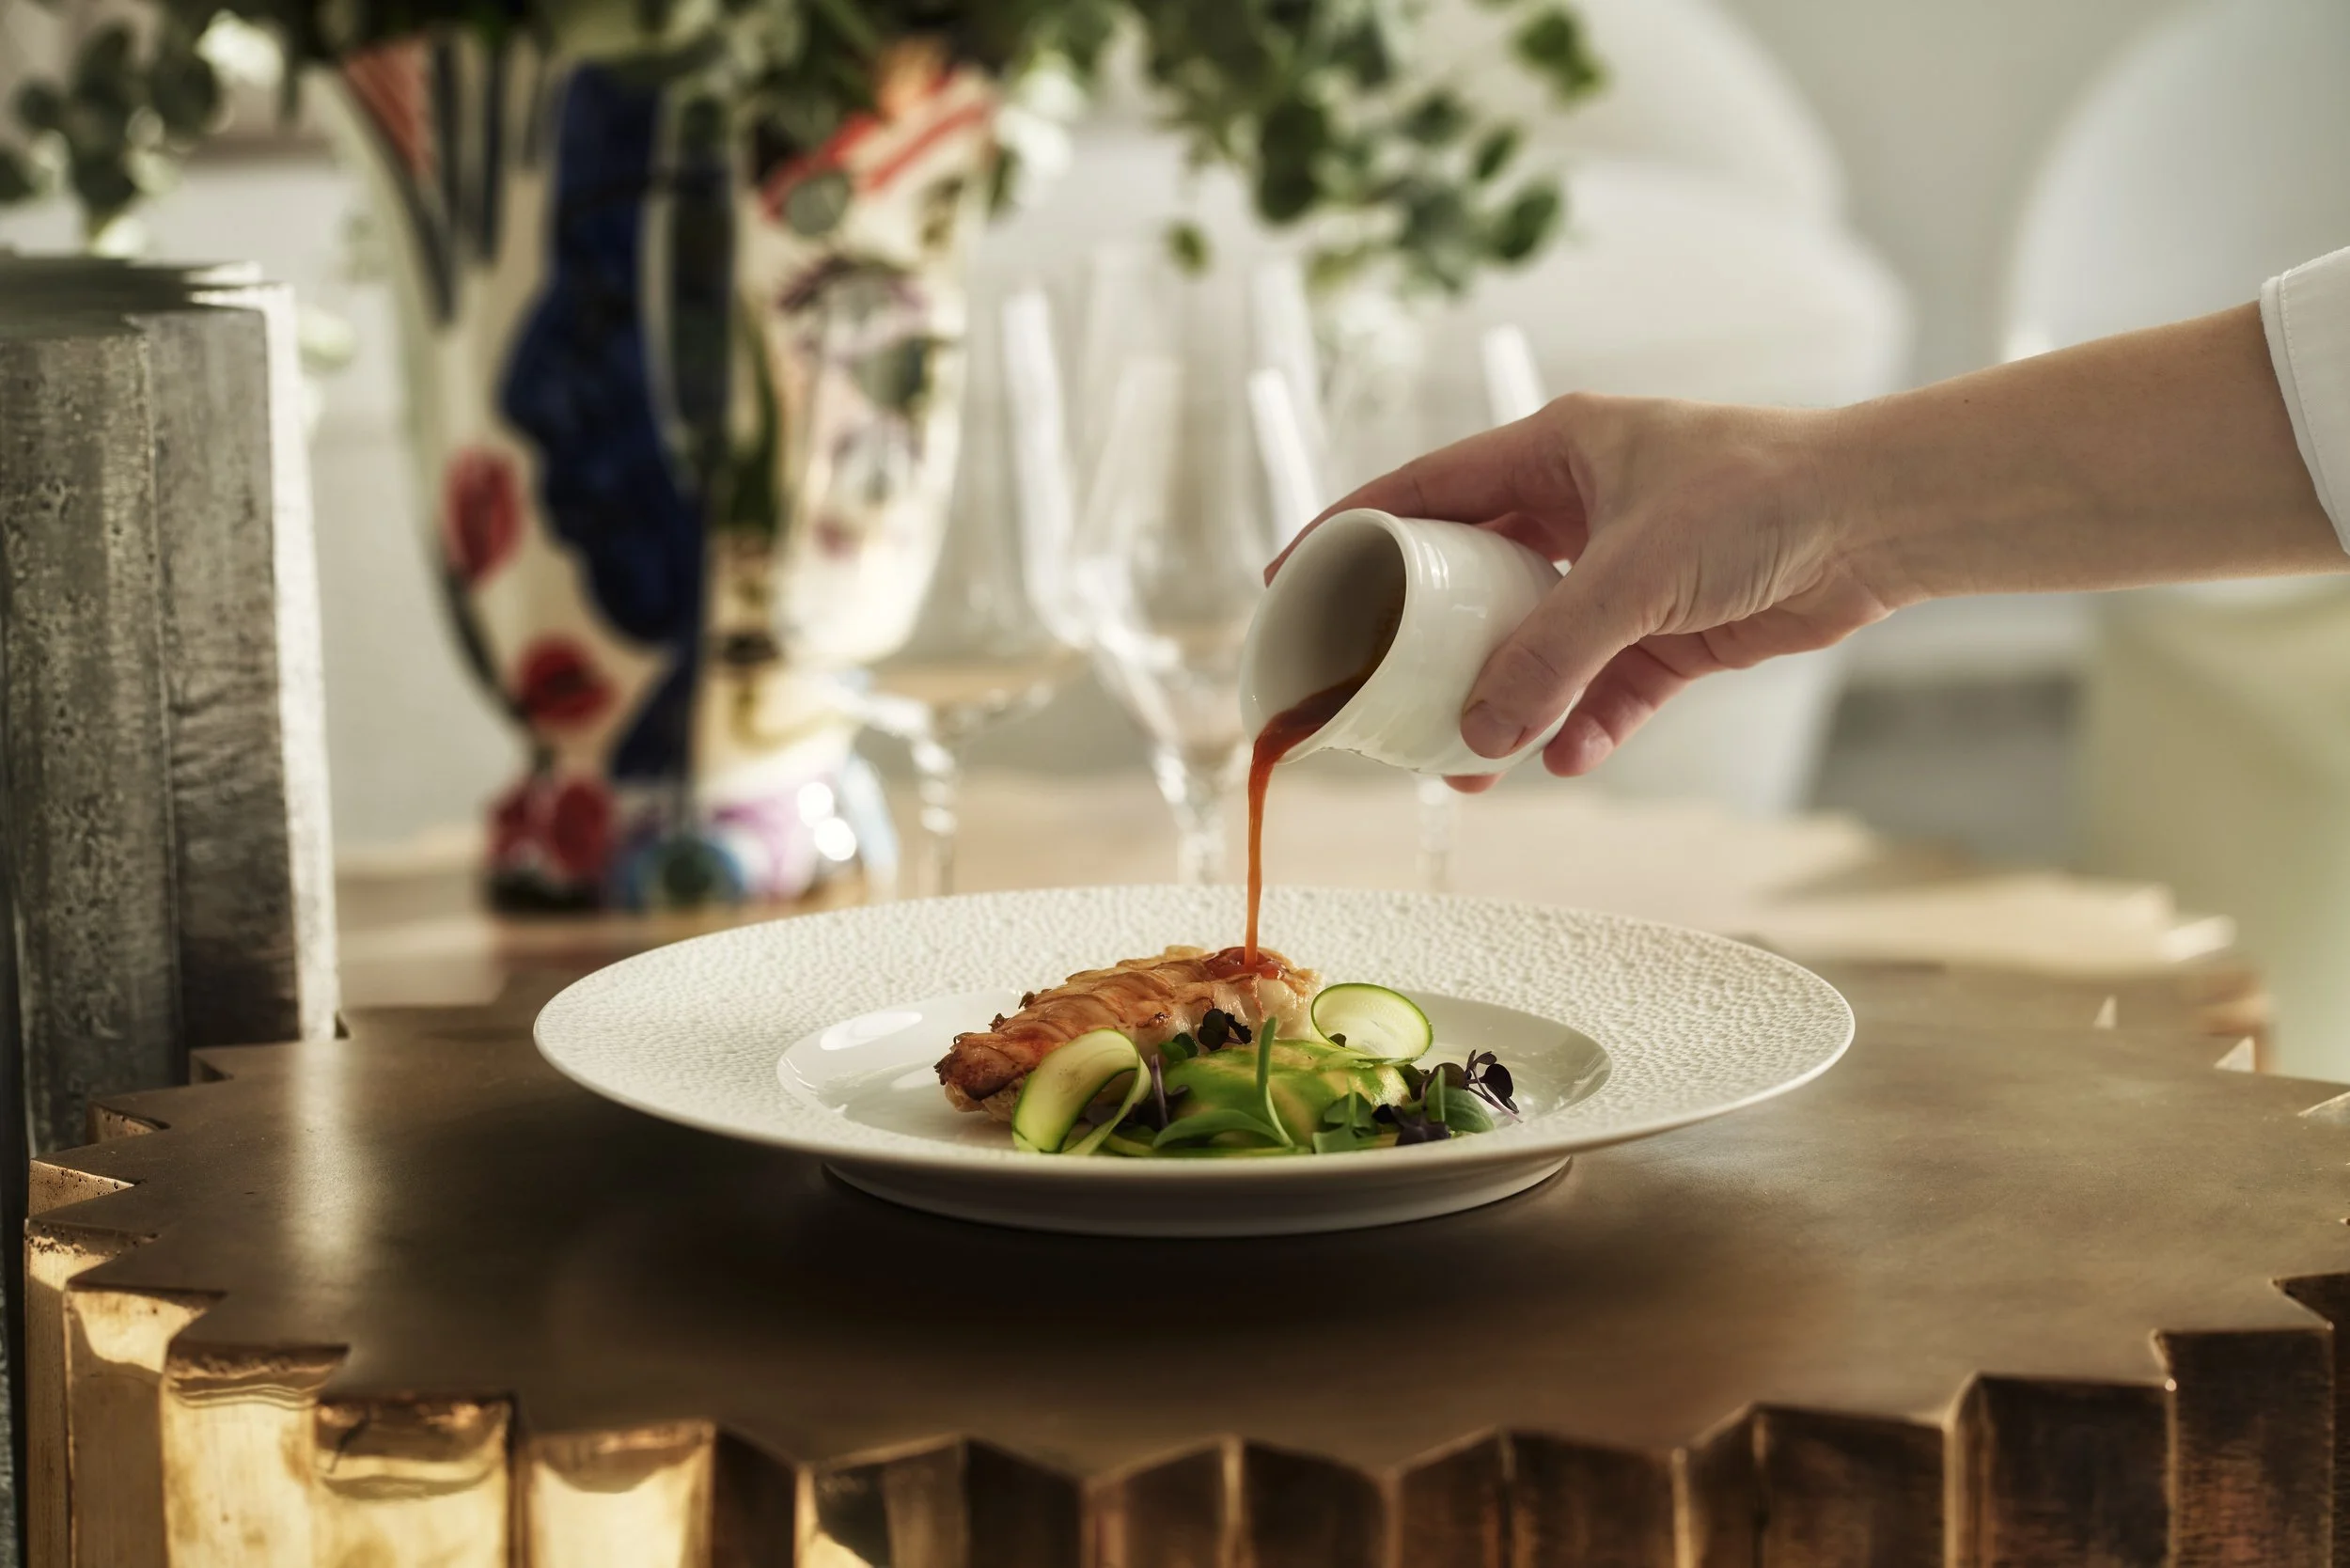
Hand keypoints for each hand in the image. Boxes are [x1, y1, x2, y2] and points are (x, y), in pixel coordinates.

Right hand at [1269, 393, 1902, 788]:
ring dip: (1504, 701)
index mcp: (1551, 452)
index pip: (1420, 490)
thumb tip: (1482, 737)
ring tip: (1470, 764)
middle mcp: (1577, 506)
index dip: (1349, 534)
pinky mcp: (1671, 626)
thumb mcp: (1636, 573)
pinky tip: (1567, 756)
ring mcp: (1622, 569)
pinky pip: (1603, 684)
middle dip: (1427, 645)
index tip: (1292, 585)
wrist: (1882, 519)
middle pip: (1469, 579)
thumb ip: (1552, 655)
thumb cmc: (1762, 496)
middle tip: (1378, 697)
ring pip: (1534, 643)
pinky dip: (1583, 721)